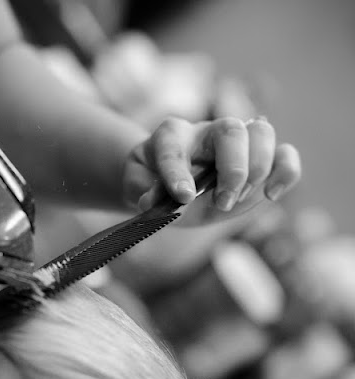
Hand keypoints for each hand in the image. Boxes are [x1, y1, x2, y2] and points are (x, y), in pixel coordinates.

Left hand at [123, 116, 300, 216]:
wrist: (167, 181)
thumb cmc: (151, 181)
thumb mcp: (137, 186)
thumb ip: (144, 191)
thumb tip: (154, 202)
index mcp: (170, 135)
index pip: (173, 147)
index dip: (177, 172)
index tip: (182, 197)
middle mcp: (206, 131)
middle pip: (231, 130)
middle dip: (232, 170)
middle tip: (221, 202)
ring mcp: (237, 142)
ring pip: (263, 134)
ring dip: (257, 171)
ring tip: (238, 198)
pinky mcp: (259, 159)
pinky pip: (285, 154)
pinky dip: (286, 172)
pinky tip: (272, 194)